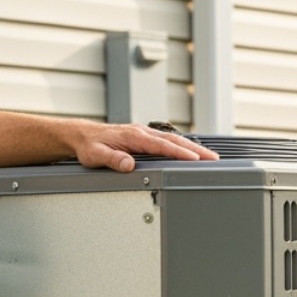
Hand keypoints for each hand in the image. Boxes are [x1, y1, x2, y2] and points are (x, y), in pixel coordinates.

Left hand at [72, 124, 218, 171]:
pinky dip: (182, 146)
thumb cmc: (89, 146)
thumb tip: (128, 165)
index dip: (179, 153)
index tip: (195, 160)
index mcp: (133, 136)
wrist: (83, 135)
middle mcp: (142, 132)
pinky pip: (167, 140)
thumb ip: (112, 159)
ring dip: (192, 148)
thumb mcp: (96, 155)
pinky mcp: (144, 137)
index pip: (161, 146)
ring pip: (173, 139)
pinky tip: (191, 152)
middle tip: (214, 159)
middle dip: (195, 150)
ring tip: (209, 157)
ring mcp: (145, 134)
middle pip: (174, 141)